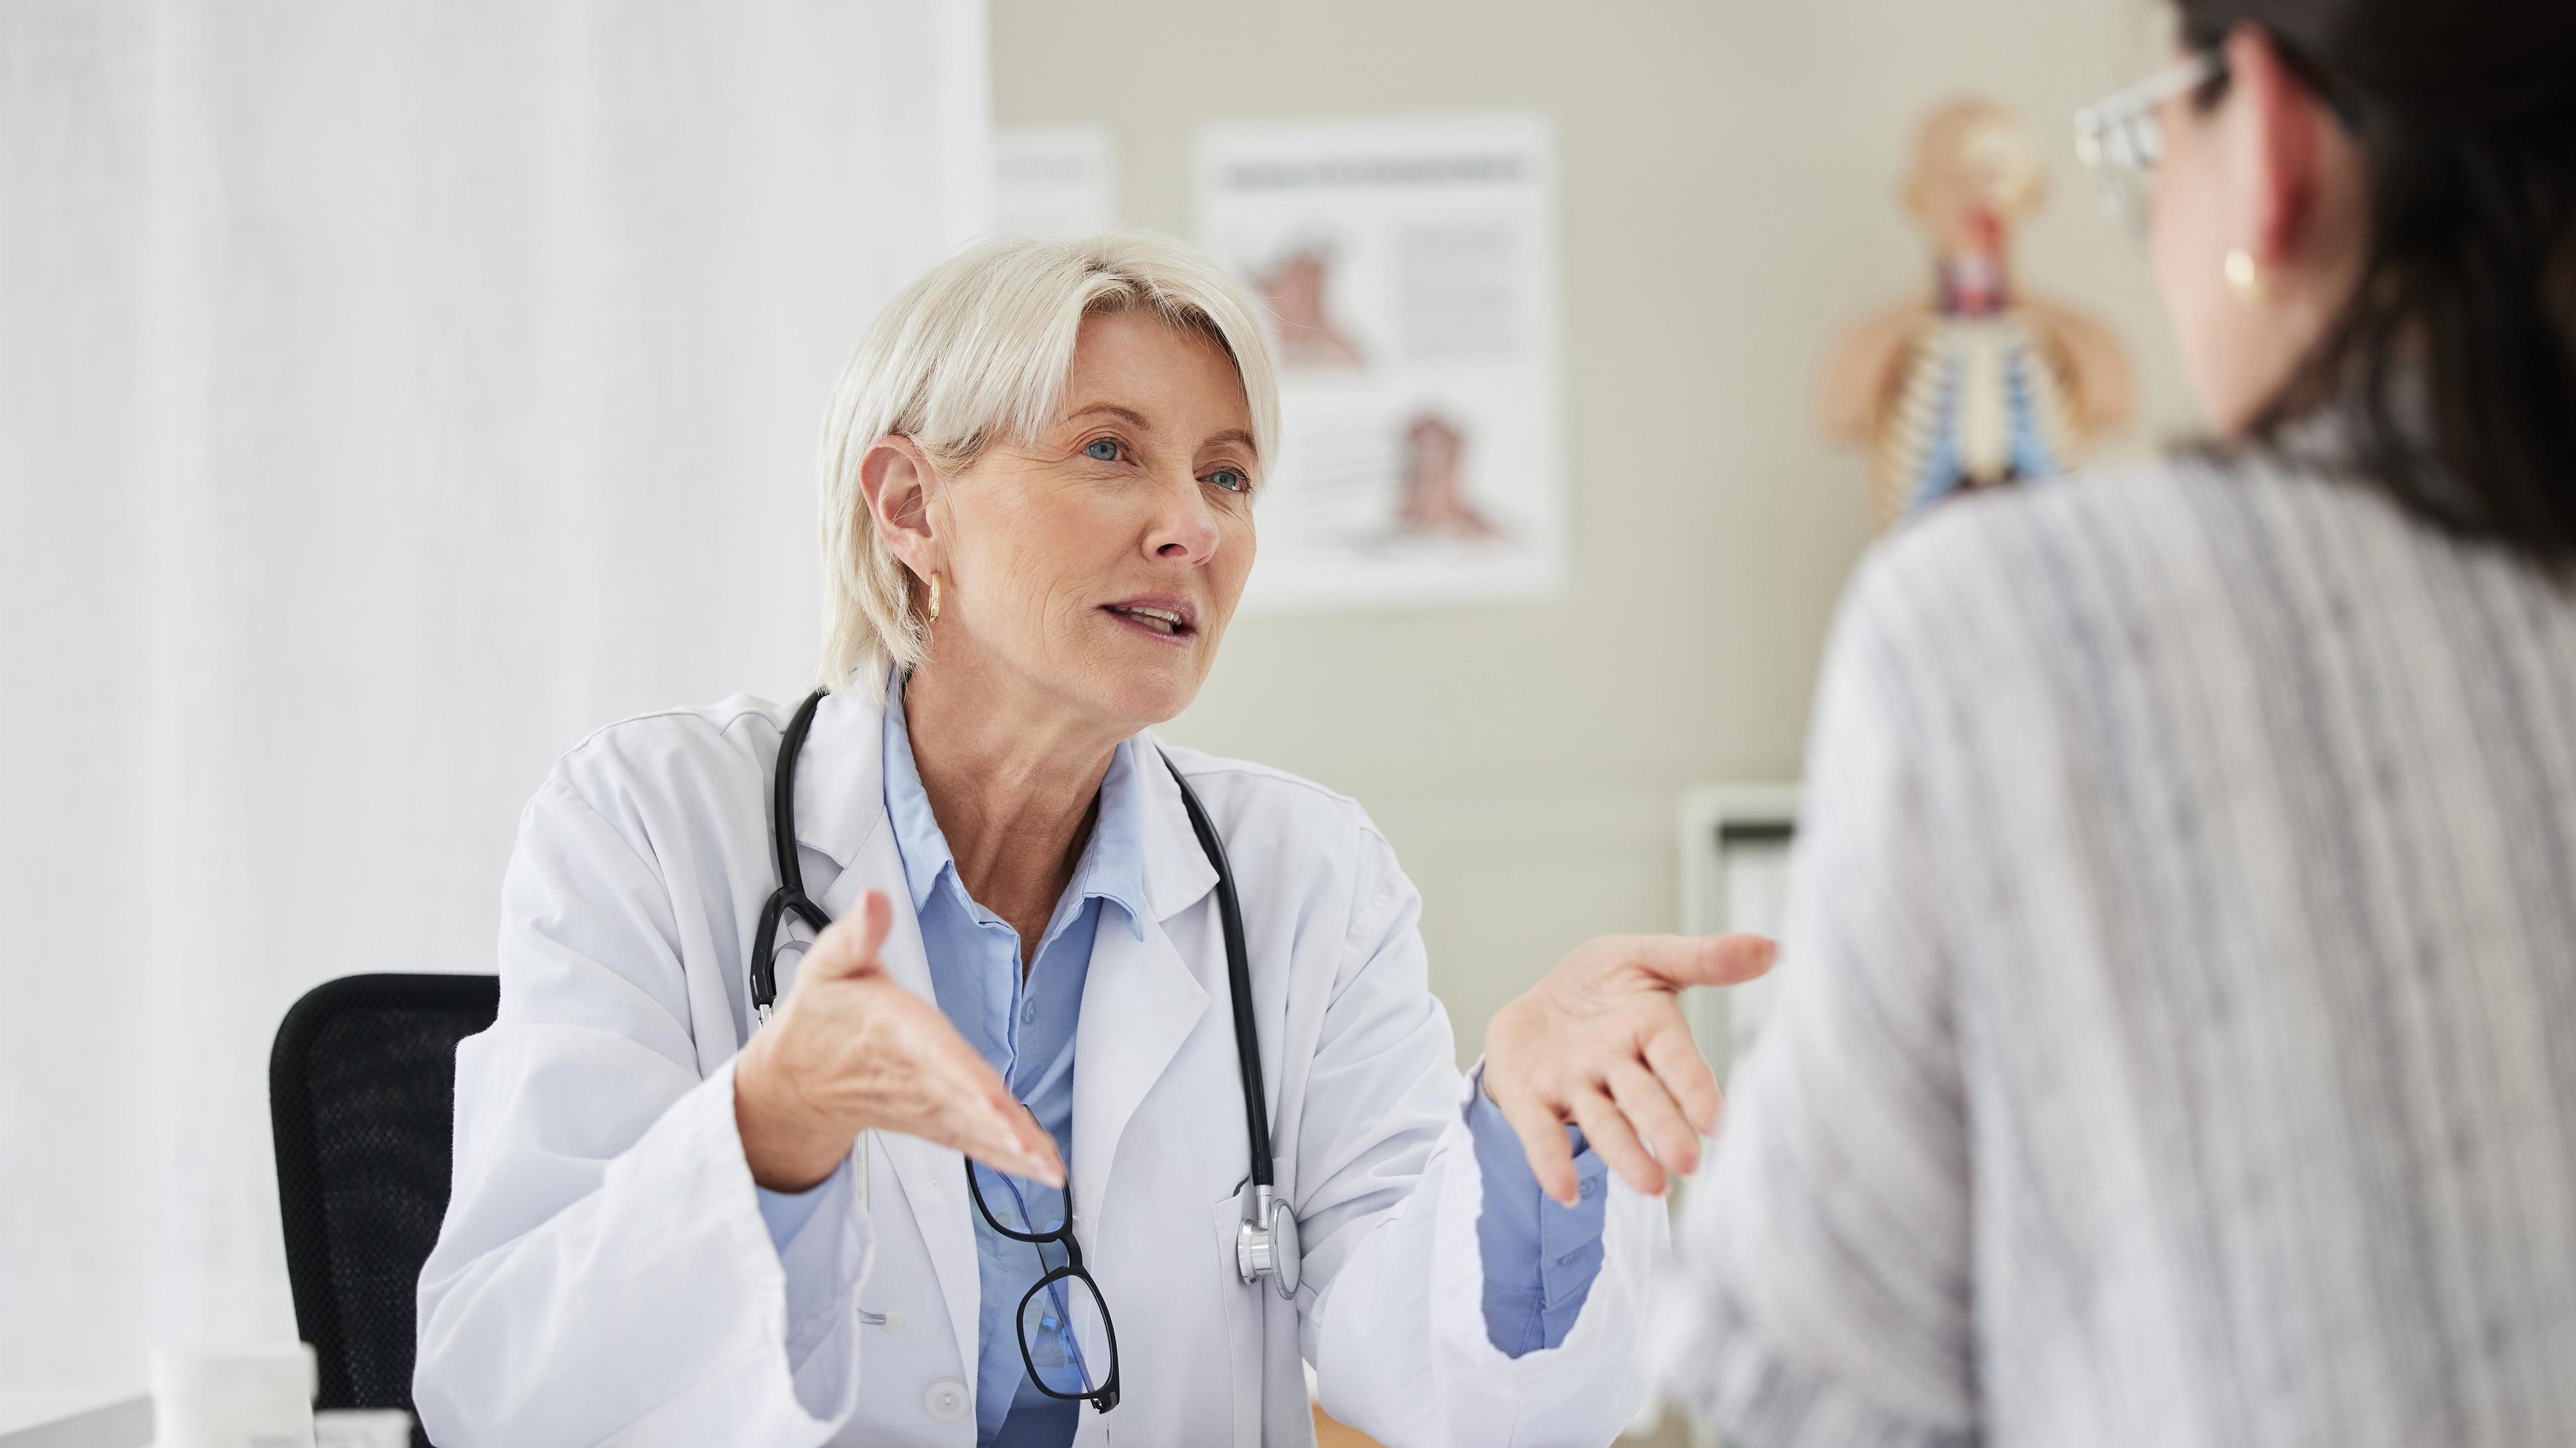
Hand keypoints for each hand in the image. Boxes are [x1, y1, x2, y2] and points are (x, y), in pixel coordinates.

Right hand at [733, 889, 1064, 1191]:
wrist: (795, 1080)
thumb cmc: (823, 1018)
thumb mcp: (829, 966)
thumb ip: (855, 934)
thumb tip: (873, 901)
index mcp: (892, 1032)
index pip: (933, 1056)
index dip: (963, 1079)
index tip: (992, 1104)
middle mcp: (912, 1076)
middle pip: (961, 1102)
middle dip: (997, 1128)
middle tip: (1034, 1153)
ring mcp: (923, 1107)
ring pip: (971, 1130)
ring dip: (1010, 1151)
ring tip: (1048, 1169)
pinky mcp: (933, 1123)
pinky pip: (972, 1144)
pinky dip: (1006, 1161)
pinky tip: (1042, 1171)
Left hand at [1482, 933, 1775, 1203]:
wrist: (1540, 1002)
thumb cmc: (1603, 983)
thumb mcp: (1647, 957)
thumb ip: (1703, 959)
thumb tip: (1771, 947)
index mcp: (1650, 1032)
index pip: (1678, 1063)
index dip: (1695, 1090)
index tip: (1716, 1122)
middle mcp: (1617, 1069)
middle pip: (1644, 1101)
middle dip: (1664, 1130)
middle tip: (1687, 1163)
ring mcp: (1575, 1088)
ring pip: (1603, 1123)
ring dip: (1625, 1154)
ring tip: (1650, 1186)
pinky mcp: (1531, 1101)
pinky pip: (1541, 1131)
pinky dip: (1551, 1160)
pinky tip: (1563, 1190)